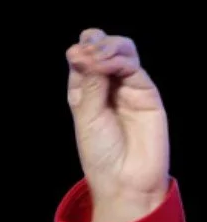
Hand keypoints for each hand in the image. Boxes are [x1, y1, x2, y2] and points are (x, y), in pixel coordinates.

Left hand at [66, 28, 169, 221]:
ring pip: (123, 52)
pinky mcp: (147, 94)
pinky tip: (108, 66)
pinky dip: (120, 61)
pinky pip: (135, 69)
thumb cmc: (100, 152)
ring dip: (109, 47)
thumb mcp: (86, 116)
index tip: (75, 55)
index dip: (80, 49)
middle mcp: (107, 85)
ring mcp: (128, 87)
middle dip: (96, 42)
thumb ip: (88, 84)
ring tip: (98, 58)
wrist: (125, 179)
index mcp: (85, 89)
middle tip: (88, 53)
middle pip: (104, 48)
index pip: (83, 57)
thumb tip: (80, 51)